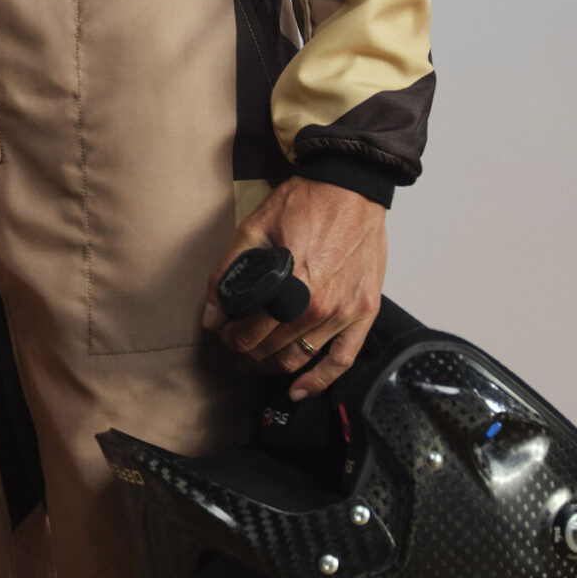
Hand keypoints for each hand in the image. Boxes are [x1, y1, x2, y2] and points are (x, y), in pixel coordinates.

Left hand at [202, 177, 386, 398]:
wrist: (351, 188)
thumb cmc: (306, 202)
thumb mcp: (255, 228)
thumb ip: (229, 272)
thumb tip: (212, 311)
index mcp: (292, 283)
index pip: (251, 329)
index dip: (230, 336)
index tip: (222, 332)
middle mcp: (320, 305)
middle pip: (272, 346)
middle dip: (246, 350)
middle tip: (234, 346)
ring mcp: (345, 312)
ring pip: (300, 356)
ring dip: (273, 364)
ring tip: (256, 360)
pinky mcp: (364, 312)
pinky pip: (342, 360)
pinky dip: (319, 380)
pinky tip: (299, 389)